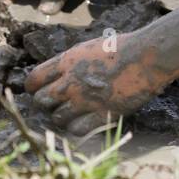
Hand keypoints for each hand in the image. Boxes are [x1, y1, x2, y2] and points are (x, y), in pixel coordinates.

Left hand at [25, 32, 169, 135]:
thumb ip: (69, 63)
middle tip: (54, 104)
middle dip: (45, 103)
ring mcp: (85, 100)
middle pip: (40, 101)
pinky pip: (77, 130)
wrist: (146, 57)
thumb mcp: (87, 48)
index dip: (32, 87)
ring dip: (61, 117)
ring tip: (72, 112)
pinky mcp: (101, 114)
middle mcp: (71, 81)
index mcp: (67, 61)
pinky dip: (77, 128)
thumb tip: (55, 76)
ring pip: (57, 118)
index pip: (34, 79)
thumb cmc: (121, 48)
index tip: (37, 90)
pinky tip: (84, 121)